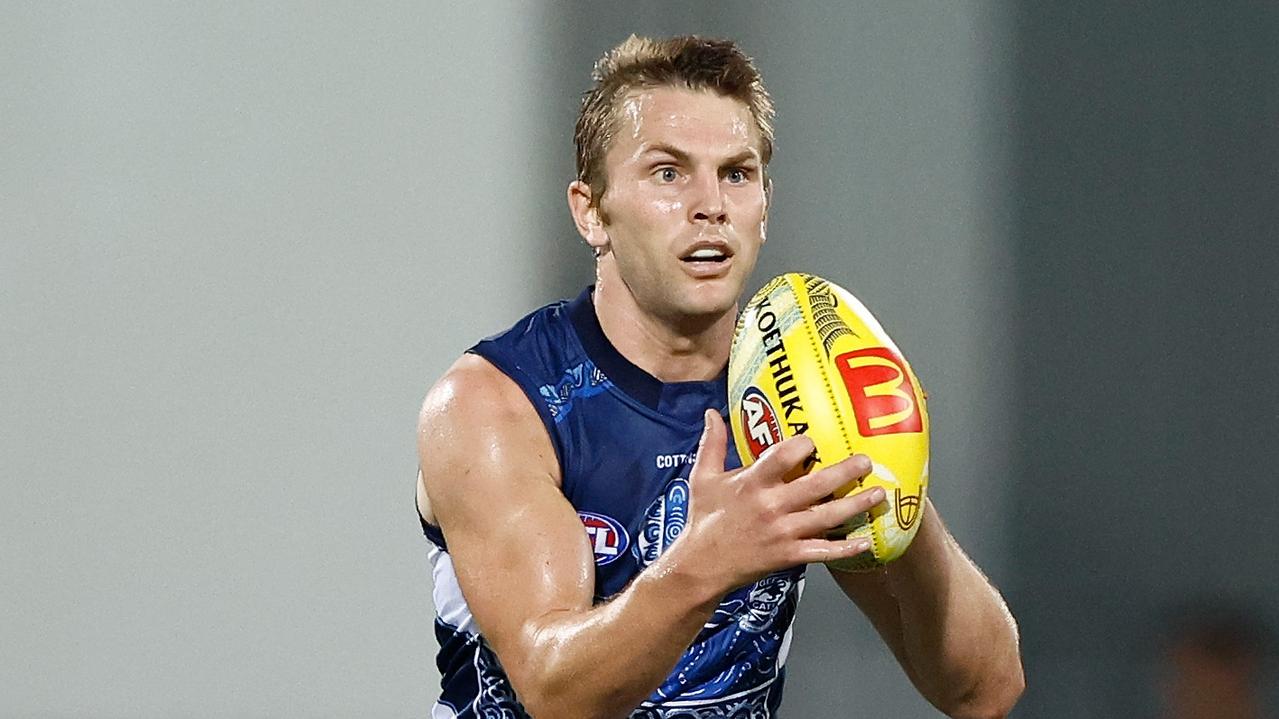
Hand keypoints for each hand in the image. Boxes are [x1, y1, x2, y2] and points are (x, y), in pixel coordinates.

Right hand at [674, 410, 884, 591]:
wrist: (701, 565)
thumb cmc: (703, 518)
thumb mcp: (702, 477)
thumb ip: (712, 444)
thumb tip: (712, 413)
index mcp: (752, 483)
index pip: (783, 456)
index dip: (803, 445)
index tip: (814, 440)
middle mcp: (771, 506)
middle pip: (816, 486)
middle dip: (845, 472)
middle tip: (867, 462)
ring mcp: (783, 532)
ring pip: (827, 518)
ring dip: (856, 506)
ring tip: (878, 494)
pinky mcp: (788, 555)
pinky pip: (822, 551)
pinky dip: (845, 548)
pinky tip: (866, 542)